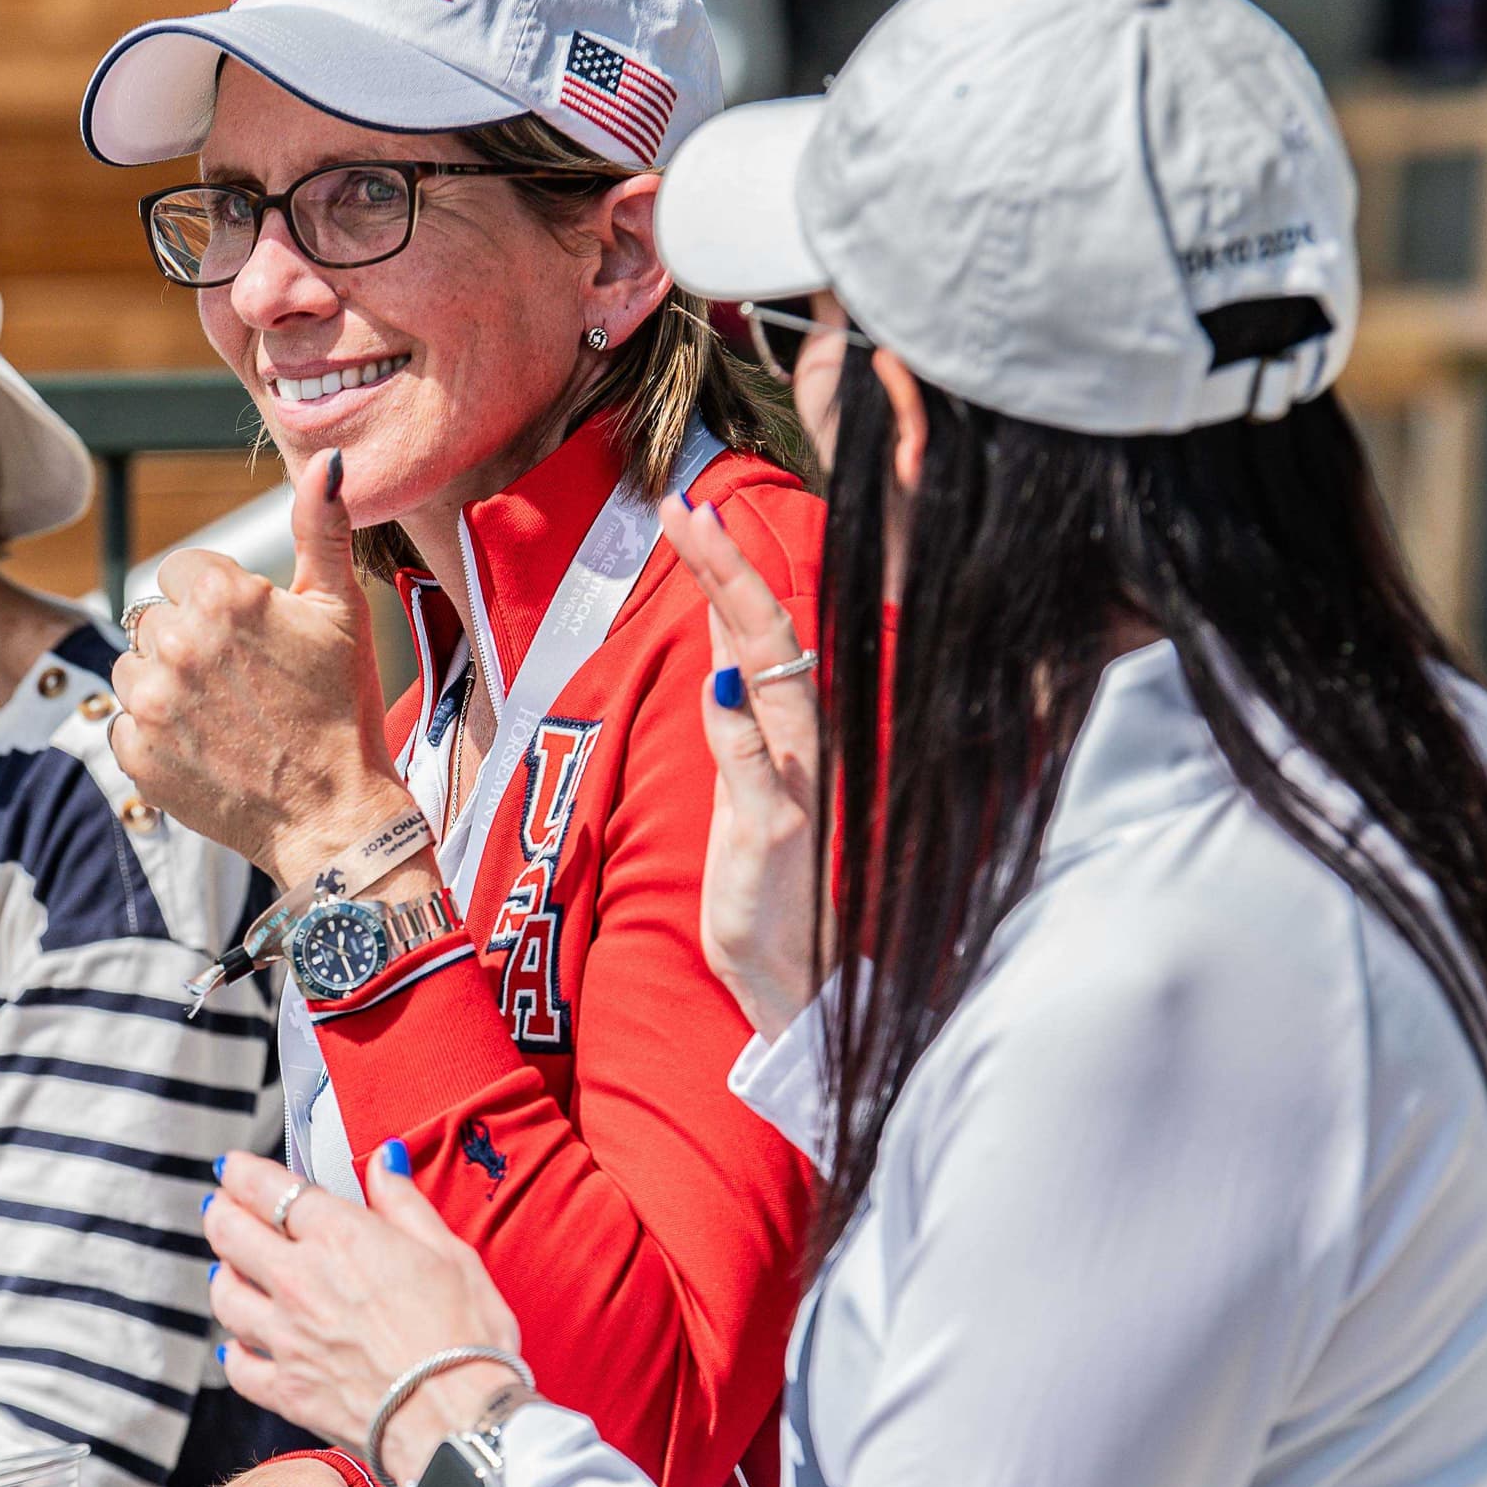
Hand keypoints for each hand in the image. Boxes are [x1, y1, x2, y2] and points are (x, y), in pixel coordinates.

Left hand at [109, 450, 415, 887]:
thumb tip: (328, 461)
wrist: (334, 814)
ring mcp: (150, 701)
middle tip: (240, 684)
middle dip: (188, 642)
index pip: (182, 572)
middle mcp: (175, 642)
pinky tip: (204, 748)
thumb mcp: (341, 609)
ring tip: (221, 716)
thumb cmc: (343, 707)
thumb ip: (322, 529)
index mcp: (220, 595)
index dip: (217, 603)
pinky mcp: (135, 752)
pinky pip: (126, 723)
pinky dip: (157, 736)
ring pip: (133, 669)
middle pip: (153, 619)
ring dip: (165, 686)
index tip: (251, 640)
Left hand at [207, 1148, 519, 1486]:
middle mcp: (300, 1281)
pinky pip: (237, 1366)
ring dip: (220, 1276)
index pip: (268, 1189)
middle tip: (221, 1206)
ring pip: (224, 1296)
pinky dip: (233, 1351)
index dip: (242, 1173)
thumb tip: (384, 1161)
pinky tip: (238, 1345)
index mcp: (339, 1237)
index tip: (234, 1168)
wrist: (456, 1422)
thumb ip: (404, 1203)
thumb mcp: (449, 1251)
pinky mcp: (286, 1390)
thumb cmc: (464, 1340)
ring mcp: (286, 1338)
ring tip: (225, 1269)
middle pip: (230, 1233)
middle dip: (221, 1212)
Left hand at [661, 498, 820, 1042]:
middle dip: (725, 565)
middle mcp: (801, 746)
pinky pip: (758, 763)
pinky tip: (721, 669)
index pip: (762, 638)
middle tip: (685, 506)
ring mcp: (793, 783)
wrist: (792, 980)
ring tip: (697, 540)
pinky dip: (739, 718)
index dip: (728, 575)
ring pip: (771, 674)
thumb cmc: (769, 892)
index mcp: (787, 736)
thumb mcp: (745, 800)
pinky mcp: (776, 830)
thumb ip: (739, 738)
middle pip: (768, 634)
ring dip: (733, 603)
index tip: (690, 518)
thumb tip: (723, 671)